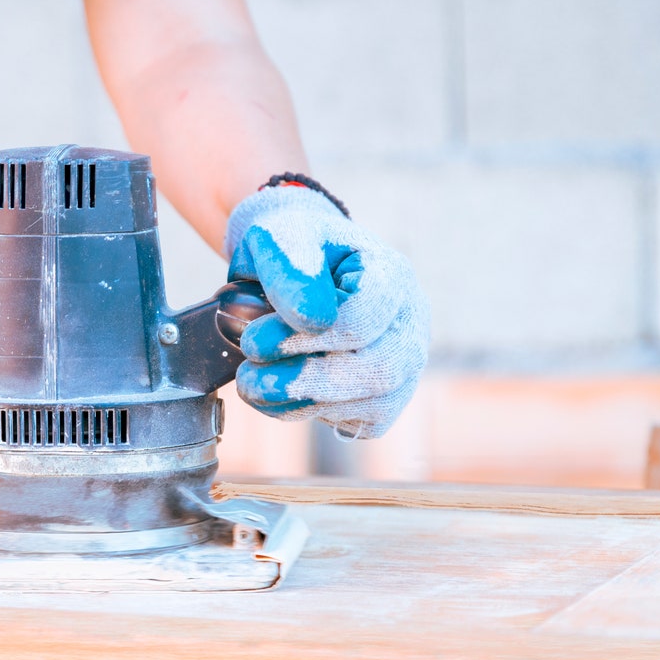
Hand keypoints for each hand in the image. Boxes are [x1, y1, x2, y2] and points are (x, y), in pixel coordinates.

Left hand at [225, 187, 429, 438]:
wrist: (294, 264)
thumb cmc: (291, 247)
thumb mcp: (279, 237)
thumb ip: (292, 268)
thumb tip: (312, 319)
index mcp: (392, 274)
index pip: (363, 321)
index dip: (304, 339)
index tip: (254, 338)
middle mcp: (411, 322)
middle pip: (380, 370)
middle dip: (306, 380)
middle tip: (249, 375)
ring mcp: (404, 362)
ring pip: (372, 405)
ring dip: (301, 403)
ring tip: (253, 384)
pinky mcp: (384, 396)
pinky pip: (359, 422)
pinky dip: (311, 414)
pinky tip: (277, 394)